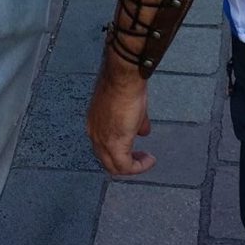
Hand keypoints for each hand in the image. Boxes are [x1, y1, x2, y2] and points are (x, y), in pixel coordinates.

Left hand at [87, 60, 156, 175]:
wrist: (123, 78)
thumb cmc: (124, 84)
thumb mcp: (129, 106)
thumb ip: (135, 122)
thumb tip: (143, 131)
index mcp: (94, 124)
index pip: (103, 147)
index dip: (120, 151)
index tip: (135, 150)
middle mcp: (94, 135)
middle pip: (107, 160)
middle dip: (125, 162)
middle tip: (140, 159)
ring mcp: (102, 141)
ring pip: (114, 166)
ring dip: (132, 166)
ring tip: (146, 160)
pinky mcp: (115, 145)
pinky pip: (125, 166)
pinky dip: (138, 167)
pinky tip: (149, 160)